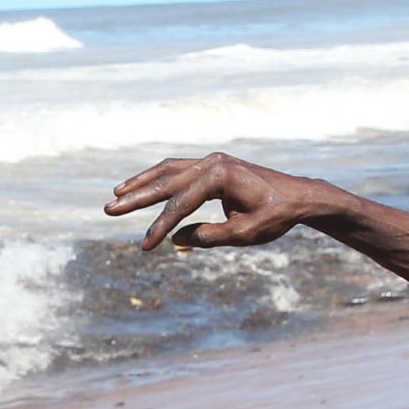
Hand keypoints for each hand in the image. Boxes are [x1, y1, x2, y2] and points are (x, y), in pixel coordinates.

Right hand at [104, 153, 347, 251]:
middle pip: (167, 181)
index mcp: (221, 175)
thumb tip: (176, 239)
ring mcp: (212, 161)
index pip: (181, 203)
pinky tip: (143, 187)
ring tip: (118, 195)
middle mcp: (213, 162)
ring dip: (142, 183)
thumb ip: (208, 237)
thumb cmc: (276, 216)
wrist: (300, 196)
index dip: (160, 226)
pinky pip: (179, 170)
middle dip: (137, 197)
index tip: (145, 246)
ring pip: (168, 170)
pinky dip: (159, 179)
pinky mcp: (213, 166)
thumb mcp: (244, 234)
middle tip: (108, 209)